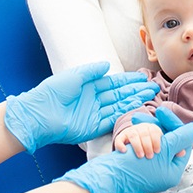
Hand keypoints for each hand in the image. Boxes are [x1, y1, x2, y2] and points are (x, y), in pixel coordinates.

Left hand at [4, 61, 159, 152]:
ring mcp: (94, 113)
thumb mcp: (74, 75)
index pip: (114, 82)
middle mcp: (94, 99)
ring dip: (133, 101)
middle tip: (152, 87)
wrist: (40, 114)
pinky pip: (111, 120)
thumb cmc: (54, 91)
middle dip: (136, 90)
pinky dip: (123, 114)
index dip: (128, 80)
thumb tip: (107, 65)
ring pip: (119, 106)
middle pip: (119, 94)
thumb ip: (92, 70)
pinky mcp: (92, 127)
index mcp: (89, 86)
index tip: (142, 77)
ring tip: (148, 95)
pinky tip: (135, 108)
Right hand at [58, 107, 192, 192]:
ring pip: (151, 138)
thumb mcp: (162, 149)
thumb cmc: (134, 167)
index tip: (160, 111)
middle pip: (166, 138)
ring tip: (131, 133)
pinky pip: (139, 144)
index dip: (172, 123)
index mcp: (173, 169)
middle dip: (153, 127)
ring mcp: (150, 166)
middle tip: (139, 120)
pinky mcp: (136, 162)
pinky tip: (125, 143)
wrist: (105, 178)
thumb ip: (182, 136)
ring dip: (141, 133)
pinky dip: (133, 140)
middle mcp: (163, 168)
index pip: (181, 140)